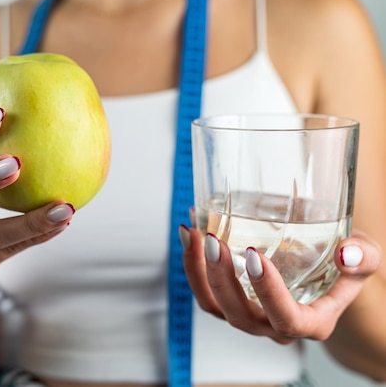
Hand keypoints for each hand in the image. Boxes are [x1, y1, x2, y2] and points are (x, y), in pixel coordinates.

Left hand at [180, 225, 381, 343]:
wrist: (327, 267)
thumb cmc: (345, 264)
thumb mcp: (366, 257)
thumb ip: (363, 256)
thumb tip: (347, 254)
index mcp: (311, 322)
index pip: (287, 318)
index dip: (268, 292)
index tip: (254, 254)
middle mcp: (274, 325)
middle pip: (240, 315)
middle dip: (222, 278)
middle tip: (213, 240)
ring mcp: (248, 316)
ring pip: (214, 306)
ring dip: (198, 271)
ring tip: (193, 233)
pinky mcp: (228, 301)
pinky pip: (204, 291)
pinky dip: (192, 263)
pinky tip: (189, 231)